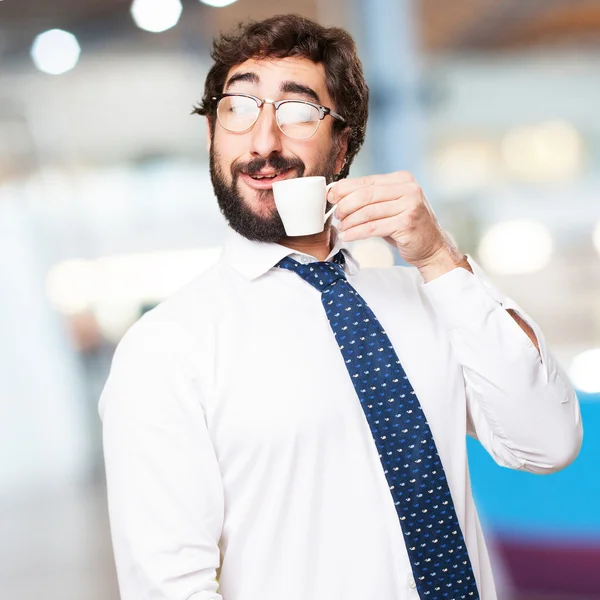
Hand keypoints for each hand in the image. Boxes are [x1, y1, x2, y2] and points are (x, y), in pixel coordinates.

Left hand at [329, 171, 468, 280]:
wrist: (432, 247)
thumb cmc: (405, 227)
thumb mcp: (390, 206)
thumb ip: (371, 198)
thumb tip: (338, 195)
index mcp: (402, 179)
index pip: (366, 181)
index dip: (344, 189)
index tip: (330, 197)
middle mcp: (408, 188)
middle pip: (365, 195)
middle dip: (345, 205)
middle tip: (336, 215)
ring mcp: (410, 205)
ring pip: (367, 212)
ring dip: (349, 221)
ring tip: (341, 228)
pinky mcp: (407, 223)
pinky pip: (373, 227)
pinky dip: (356, 232)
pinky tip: (348, 236)